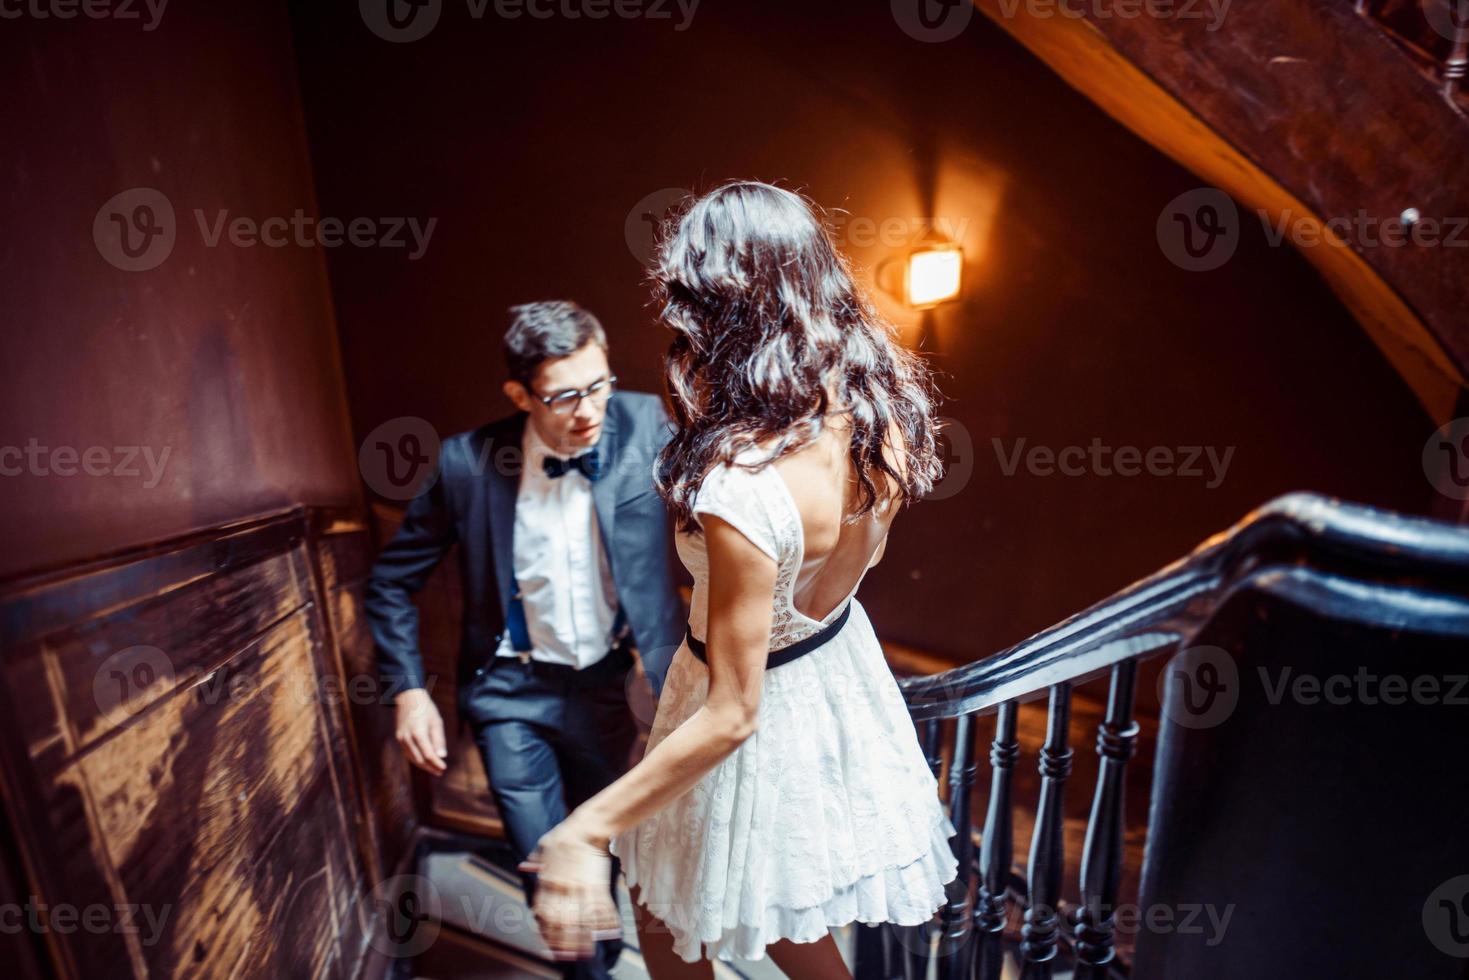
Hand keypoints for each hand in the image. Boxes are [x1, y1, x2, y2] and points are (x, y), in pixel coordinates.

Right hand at [394, 688, 446, 775]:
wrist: (408, 698)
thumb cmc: (425, 709)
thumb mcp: (436, 721)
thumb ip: (439, 739)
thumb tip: (442, 756)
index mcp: (418, 733)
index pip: (428, 754)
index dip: (436, 763)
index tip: (444, 768)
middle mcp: (407, 738)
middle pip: (419, 759)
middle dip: (430, 767)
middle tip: (440, 772)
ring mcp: (401, 739)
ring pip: (412, 758)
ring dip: (423, 765)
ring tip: (434, 769)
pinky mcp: (399, 738)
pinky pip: (407, 753)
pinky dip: (416, 759)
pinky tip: (424, 762)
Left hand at [518, 819, 621, 960]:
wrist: (587, 827)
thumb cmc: (565, 834)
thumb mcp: (544, 845)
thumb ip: (535, 860)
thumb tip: (523, 866)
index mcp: (547, 881)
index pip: (543, 914)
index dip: (546, 932)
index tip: (549, 944)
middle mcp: (561, 889)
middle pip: (561, 923)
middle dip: (563, 943)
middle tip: (566, 957)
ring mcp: (579, 888)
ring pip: (580, 920)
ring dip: (582, 940)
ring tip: (585, 953)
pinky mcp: (596, 885)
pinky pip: (600, 908)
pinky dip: (605, 922)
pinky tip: (607, 933)